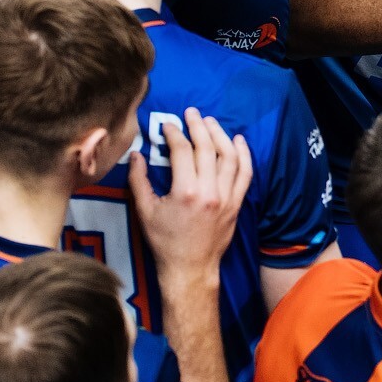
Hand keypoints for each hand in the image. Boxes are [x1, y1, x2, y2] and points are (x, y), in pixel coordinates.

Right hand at [130, 108, 252, 284]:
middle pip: (207, 148)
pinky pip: (245, 173)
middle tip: (191, 113)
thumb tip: (135, 155)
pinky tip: (238, 140)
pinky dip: (244, 154)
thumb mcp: (145, 212)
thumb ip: (139, 181)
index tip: (167, 125)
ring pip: (229, 157)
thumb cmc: (165, 242)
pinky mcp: (237, 203)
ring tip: (210, 121)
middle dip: (198, 126)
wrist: (190, 268)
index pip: (183, 151)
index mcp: (186, 192)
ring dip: (220, 135)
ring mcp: (227, 197)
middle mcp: (210, 191)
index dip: (174, 133)